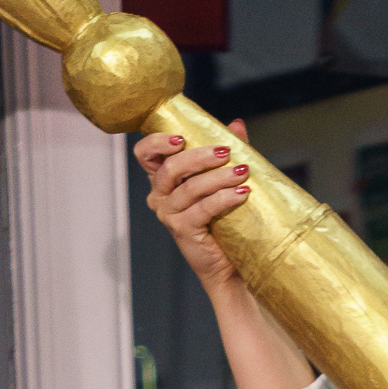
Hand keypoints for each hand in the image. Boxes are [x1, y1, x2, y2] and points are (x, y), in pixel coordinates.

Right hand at [133, 120, 251, 292]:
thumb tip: (237, 125)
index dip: (158, 142)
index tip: (182, 138)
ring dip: (218, 177)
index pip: (145, 154)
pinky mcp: (183, 230)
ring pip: (189, 187)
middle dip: (199, 156)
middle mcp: (160, 196)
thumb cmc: (224, 220)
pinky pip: (203, 208)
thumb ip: (225, 153)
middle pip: (170, 167)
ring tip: (242, 172)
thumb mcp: (222, 181)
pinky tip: (242, 193)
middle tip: (226, 152)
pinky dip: (224, 198)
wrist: (229, 264)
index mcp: (163, 180)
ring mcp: (169, 214)